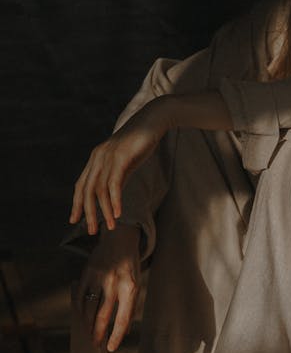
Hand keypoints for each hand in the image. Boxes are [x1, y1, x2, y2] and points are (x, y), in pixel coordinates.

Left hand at [69, 98, 169, 234]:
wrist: (153, 121)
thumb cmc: (140, 142)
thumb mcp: (125, 163)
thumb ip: (117, 178)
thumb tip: (113, 197)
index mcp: (96, 159)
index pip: (81, 185)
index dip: (77, 204)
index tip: (75, 220)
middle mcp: (98, 158)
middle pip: (87, 190)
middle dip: (88, 213)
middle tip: (91, 231)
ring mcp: (108, 157)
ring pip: (100, 190)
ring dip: (104, 211)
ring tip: (110, 227)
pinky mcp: (120, 157)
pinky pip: (114, 184)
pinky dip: (115, 200)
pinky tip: (117, 214)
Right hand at [77, 226, 140, 350]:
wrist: (120, 241)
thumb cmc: (130, 268)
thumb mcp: (137, 285)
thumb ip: (130, 307)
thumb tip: (124, 331)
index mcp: (130, 288)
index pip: (122, 319)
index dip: (116, 336)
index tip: (110, 348)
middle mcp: (114, 283)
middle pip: (102, 316)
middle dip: (98, 333)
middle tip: (96, 344)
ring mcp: (99, 278)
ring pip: (89, 308)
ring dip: (87, 324)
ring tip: (89, 333)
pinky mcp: (87, 273)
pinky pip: (80, 296)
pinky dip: (80, 310)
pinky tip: (83, 318)